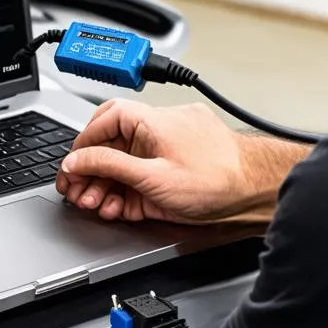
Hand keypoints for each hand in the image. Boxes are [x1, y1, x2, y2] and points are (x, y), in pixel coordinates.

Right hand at [56, 100, 278, 224]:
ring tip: (96, 204)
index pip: (104, 120)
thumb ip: (109, 167)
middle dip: (90, 170)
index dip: (83, 144)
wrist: (256, 191)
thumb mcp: (152, 177)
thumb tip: (77, 161)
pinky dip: (127, 190)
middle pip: (111, 143)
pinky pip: (142, 174)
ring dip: (106, 184)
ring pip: (124, 162)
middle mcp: (158, 130)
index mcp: (152, 121)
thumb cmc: (218, 179)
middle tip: (76, 191)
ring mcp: (167, 149)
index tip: (71, 167)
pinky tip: (119, 206)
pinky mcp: (174, 168)